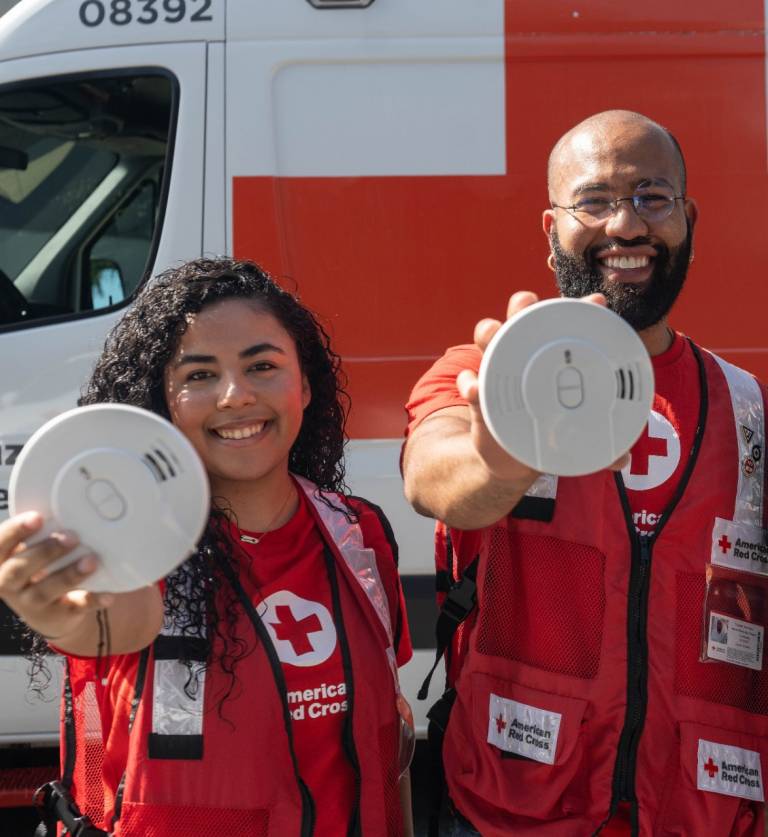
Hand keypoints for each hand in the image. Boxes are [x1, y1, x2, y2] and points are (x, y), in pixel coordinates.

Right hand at [0, 512, 111, 640]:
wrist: (50, 610)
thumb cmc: (40, 567)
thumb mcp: (32, 549)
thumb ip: (42, 532)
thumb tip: (70, 504)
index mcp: (1, 562)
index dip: (15, 531)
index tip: (37, 517)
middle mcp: (9, 584)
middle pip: (18, 570)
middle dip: (45, 552)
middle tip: (72, 537)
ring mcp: (31, 604)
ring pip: (45, 591)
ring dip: (69, 575)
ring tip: (91, 560)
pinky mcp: (56, 617)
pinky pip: (75, 609)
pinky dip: (92, 600)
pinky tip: (108, 594)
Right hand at [458, 291, 627, 477]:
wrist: (511, 461)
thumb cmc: (548, 436)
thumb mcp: (576, 438)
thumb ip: (601, 445)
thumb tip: (623, 460)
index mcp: (553, 360)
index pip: (565, 327)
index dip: (580, 311)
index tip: (597, 304)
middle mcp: (523, 357)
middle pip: (520, 318)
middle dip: (523, 305)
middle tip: (528, 305)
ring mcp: (498, 373)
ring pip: (488, 338)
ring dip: (489, 332)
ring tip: (494, 336)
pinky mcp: (478, 397)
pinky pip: (468, 383)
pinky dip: (469, 382)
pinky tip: (475, 388)